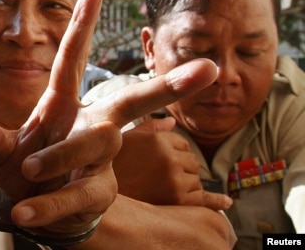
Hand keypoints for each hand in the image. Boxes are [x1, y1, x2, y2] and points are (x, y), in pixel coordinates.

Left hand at [0, 0, 219, 236]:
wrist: (36, 208)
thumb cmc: (25, 168)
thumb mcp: (2, 150)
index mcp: (62, 106)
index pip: (73, 60)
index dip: (82, 25)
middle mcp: (89, 127)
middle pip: (131, 103)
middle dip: (165, 86)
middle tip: (208, 69)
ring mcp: (98, 161)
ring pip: (96, 145)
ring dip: (59, 153)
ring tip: (28, 170)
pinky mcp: (97, 193)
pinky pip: (76, 196)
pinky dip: (48, 206)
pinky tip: (24, 215)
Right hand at [114, 119, 232, 209]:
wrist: (98, 194)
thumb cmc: (108, 167)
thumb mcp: (124, 140)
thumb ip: (150, 128)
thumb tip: (172, 121)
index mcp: (157, 139)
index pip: (181, 143)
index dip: (171, 152)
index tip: (156, 162)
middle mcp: (169, 157)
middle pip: (191, 162)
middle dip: (181, 169)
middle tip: (157, 179)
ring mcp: (175, 180)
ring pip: (196, 180)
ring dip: (186, 186)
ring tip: (160, 191)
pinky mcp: (178, 201)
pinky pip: (205, 200)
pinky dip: (217, 202)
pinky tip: (225, 202)